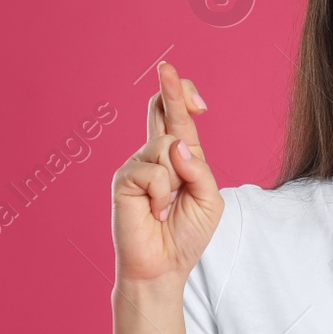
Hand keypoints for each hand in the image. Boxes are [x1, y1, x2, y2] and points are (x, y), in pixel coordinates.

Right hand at [110, 60, 223, 285]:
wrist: (164, 267)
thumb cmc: (186, 234)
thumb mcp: (209, 200)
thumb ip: (200, 170)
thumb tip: (176, 145)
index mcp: (179, 157)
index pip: (178, 118)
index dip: (183, 98)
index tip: (197, 98)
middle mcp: (155, 156)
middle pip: (159, 109)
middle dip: (169, 89)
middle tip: (167, 67)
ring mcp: (137, 165)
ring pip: (165, 146)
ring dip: (176, 178)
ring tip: (167, 206)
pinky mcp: (123, 180)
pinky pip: (153, 172)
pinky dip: (162, 195)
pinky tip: (155, 213)